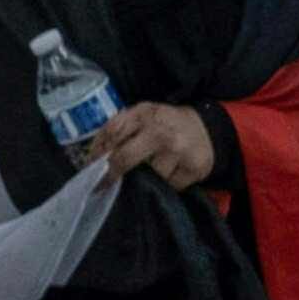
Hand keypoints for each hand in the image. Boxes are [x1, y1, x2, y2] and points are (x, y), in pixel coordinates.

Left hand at [87, 101, 218, 190]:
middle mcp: (160, 131)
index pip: (112, 133)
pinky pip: (169, 186)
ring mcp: (178, 150)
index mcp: (144, 113)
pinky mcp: (193, 168)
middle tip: (104, 184)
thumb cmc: (166, 124)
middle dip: (111, 174)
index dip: (98, 153)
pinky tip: (170, 172)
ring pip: (147, 176)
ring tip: (153, 168)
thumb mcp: (143, 116)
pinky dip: (165, 184)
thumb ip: (119, 128)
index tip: (91, 167)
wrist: (207, 129)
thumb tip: (93, 155)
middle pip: (124, 158)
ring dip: (145, 178)